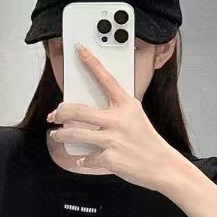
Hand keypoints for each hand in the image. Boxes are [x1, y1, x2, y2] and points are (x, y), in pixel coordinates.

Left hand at [46, 44, 180, 192]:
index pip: (105, 79)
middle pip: (78, 111)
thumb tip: (87, 112)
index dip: (91, 62)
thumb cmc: (147, 141)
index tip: (79, 50)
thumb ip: (115, 110)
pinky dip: (83, 160)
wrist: (162, 165)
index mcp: (126, 105)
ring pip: (75, 134)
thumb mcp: (135, 117)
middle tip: (54, 114)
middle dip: (60, 112)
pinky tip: (82, 159)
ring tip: (56, 134)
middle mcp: (118, 120)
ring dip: (61, 135)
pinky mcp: (109, 158)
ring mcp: (113, 139)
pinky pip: (87, 158)